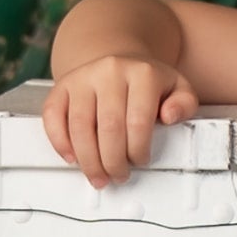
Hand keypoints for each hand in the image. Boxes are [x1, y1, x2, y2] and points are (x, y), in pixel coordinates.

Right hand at [42, 52, 196, 187]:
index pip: (138, 120)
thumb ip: (184, 103)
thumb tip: (170, 116)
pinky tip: (72, 158)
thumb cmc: (148, 83)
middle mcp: (109, 71)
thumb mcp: (177, 88)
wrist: (119, 61)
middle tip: (119, 175)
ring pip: (79, 126)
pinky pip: (53, 116)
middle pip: (108, 127)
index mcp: (142, 73)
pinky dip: (60, 142)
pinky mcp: (62, 86)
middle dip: (113, 161)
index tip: (141, 161)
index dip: (138, 149)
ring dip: (88, 160)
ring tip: (98, 176)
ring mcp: (83, 77)